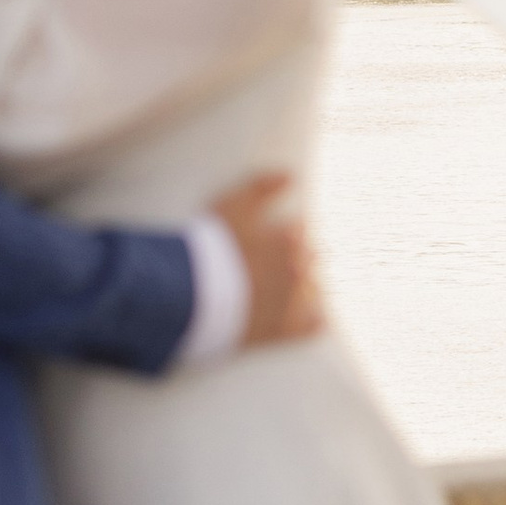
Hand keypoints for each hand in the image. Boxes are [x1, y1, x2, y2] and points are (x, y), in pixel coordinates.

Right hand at [213, 172, 322, 348]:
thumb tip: (293, 174)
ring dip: (305, 284)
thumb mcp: (231, 205)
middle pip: (310, 257)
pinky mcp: (284, 329)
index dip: (285, 231)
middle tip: (270, 263)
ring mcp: (293, 300)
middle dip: (298, 257)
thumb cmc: (208, 248)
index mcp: (289, 238)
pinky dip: (314, 317)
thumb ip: (262, 185)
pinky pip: (314, 324)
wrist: (190, 296)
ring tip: (281, 287)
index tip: (269, 237)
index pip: (300, 229)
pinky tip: (308, 314)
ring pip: (314, 288)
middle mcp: (298, 268)